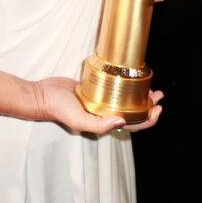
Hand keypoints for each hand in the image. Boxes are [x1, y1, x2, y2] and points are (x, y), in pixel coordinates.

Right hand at [32, 77, 162, 133]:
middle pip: (133, 112)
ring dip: (139, 94)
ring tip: (149, 85)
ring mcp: (100, 102)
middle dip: (148, 105)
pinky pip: (114, 89)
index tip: (158, 107)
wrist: (43, 95)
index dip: (148, 119)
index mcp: (104, 123)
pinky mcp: (95, 89)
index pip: (133, 125)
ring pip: (125, 100)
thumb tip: (123, 121)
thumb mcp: (78, 120)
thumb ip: (99, 125)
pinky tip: (129, 77)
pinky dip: (124, 85)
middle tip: (158, 94)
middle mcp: (105, 114)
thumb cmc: (59, 110)